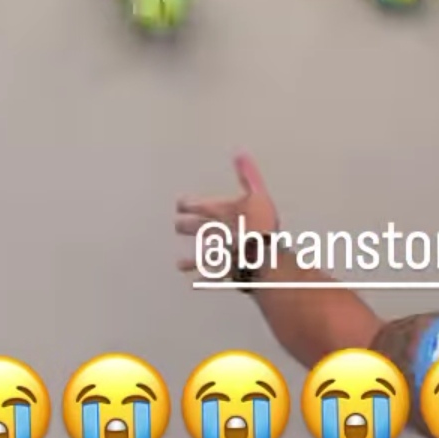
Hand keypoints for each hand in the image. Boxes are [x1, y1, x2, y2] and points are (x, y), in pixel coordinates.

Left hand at [175, 153, 278, 275]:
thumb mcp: (258, 194)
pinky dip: (204, 280)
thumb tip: (239, 153)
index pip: (198, 206)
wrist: (262, 258)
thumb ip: (247, 175)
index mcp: (220, 213)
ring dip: (190, 260)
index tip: (180, 204)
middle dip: (185, 226)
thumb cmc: (261, 225)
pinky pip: (212, 277)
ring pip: (200, 256)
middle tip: (177, 225)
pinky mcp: (225, 272)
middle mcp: (214, 233)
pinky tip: (195, 284)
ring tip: (179, 264)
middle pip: (195, 228)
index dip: (188, 204)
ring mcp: (218, 254)